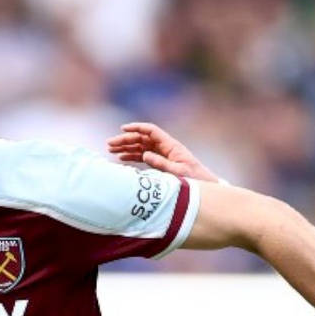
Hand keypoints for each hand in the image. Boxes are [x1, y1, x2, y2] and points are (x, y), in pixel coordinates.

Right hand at [105, 122, 220, 181]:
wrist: (204, 187)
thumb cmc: (194, 179)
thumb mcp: (178, 172)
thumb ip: (161, 163)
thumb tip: (145, 154)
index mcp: (171, 145)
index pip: (151, 131)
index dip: (136, 128)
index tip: (123, 129)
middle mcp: (166, 148)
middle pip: (142, 139)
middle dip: (126, 140)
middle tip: (110, 144)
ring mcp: (163, 155)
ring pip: (141, 147)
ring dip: (126, 148)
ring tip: (111, 151)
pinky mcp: (161, 163)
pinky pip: (144, 157)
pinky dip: (132, 157)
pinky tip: (122, 159)